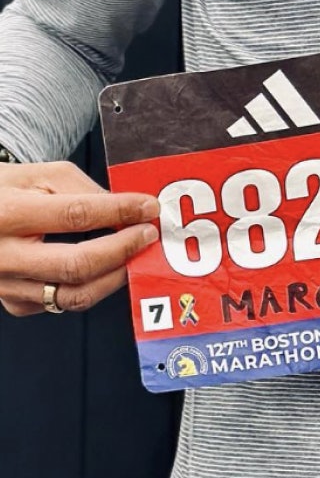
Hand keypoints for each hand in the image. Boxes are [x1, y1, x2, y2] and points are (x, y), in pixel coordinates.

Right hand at [0, 160, 159, 315]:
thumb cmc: (5, 191)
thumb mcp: (39, 174)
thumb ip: (83, 190)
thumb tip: (126, 209)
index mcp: (10, 213)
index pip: (75, 215)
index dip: (119, 212)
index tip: (148, 208)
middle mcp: (4, 255)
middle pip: (77, 265)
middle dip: (123, 250)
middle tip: (147, 235)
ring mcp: (7, 285)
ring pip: (73, 295)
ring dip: (114, 275)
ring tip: (134, 254)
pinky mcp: (14, 304)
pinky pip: (61, 304)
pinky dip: (91, 287)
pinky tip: (106, 268)